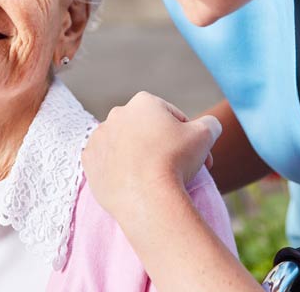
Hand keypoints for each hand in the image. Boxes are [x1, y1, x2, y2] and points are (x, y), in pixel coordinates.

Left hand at [82, 91, 221, 217]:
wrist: (146, 197)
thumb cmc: (176, 161)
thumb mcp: (205, 135)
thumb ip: (210, 123)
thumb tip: (210, 125)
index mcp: (143, 102)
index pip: (172, 116)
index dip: (187, 135)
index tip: (195, 155)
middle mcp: (117, 114)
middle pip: (146, 130)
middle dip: (162, 144)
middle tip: (177, 167)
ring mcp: (99, 137)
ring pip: (125, 145)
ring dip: (138, 155)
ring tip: (154, 176)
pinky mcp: (89, 160)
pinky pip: (107, 162)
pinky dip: (118, 169)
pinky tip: (132, 181)